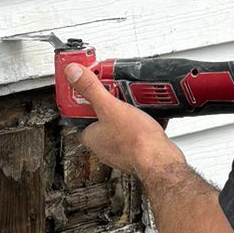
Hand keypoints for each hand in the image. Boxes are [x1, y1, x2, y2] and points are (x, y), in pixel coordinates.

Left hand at [65, 62, 183, 179]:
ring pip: (121, 122)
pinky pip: (138, 129)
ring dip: (128, 108)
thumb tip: (73, 73)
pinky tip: (149, 111)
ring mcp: (122, 147)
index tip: (90, 86)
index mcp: (91, 136)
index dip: (84, 99)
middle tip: (118, 89)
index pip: (79, 115)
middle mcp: (104, 144)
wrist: (160, 159)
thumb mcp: (109, 107)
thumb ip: (91, 89)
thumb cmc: (135, 141)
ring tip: (134, 97)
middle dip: (111, 100)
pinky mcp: (139, 148)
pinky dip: (143, 119)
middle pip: (102, 116)